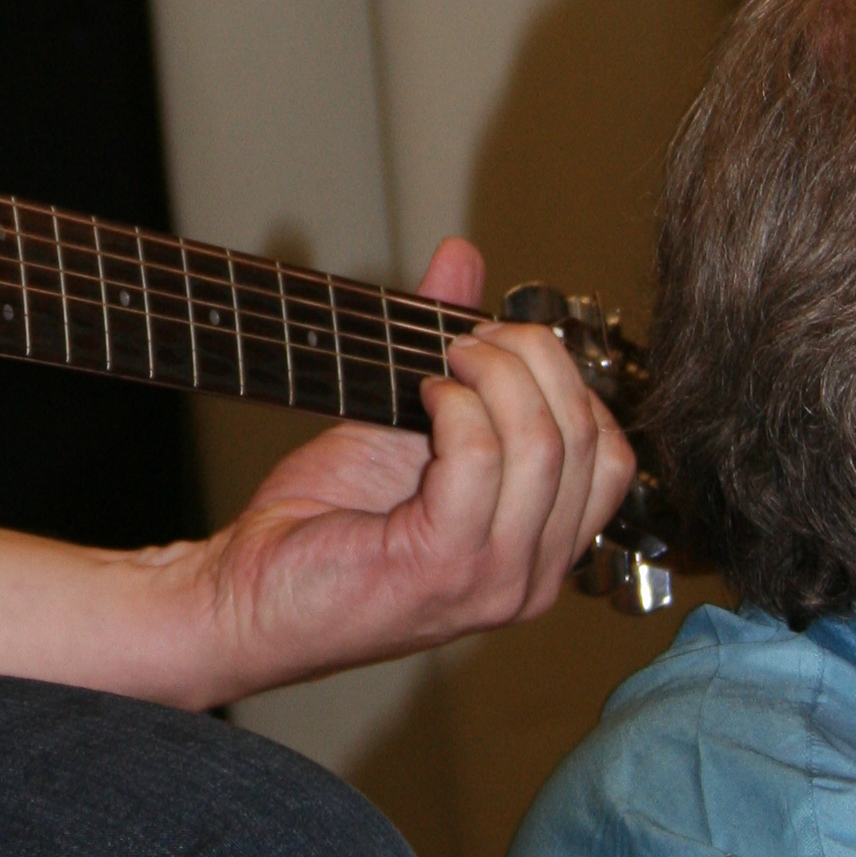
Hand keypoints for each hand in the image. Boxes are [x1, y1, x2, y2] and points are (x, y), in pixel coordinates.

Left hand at [201, 238, 637, 697]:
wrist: (244, 600)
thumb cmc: (319, 525)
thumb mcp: (403, 428)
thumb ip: (449, 353)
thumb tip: (463, 256)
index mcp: (539, 551)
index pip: (612, 457)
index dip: (567, 381)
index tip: (502, 344)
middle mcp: (533, 576)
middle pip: (589, 441)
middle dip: (536, 363)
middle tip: (469, 338)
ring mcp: (496, 579)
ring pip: (545, 446)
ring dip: (497, 378)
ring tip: (445, 359)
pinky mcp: (445, 567)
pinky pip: (482, 461)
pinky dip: (458, 409)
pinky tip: (422, 397)